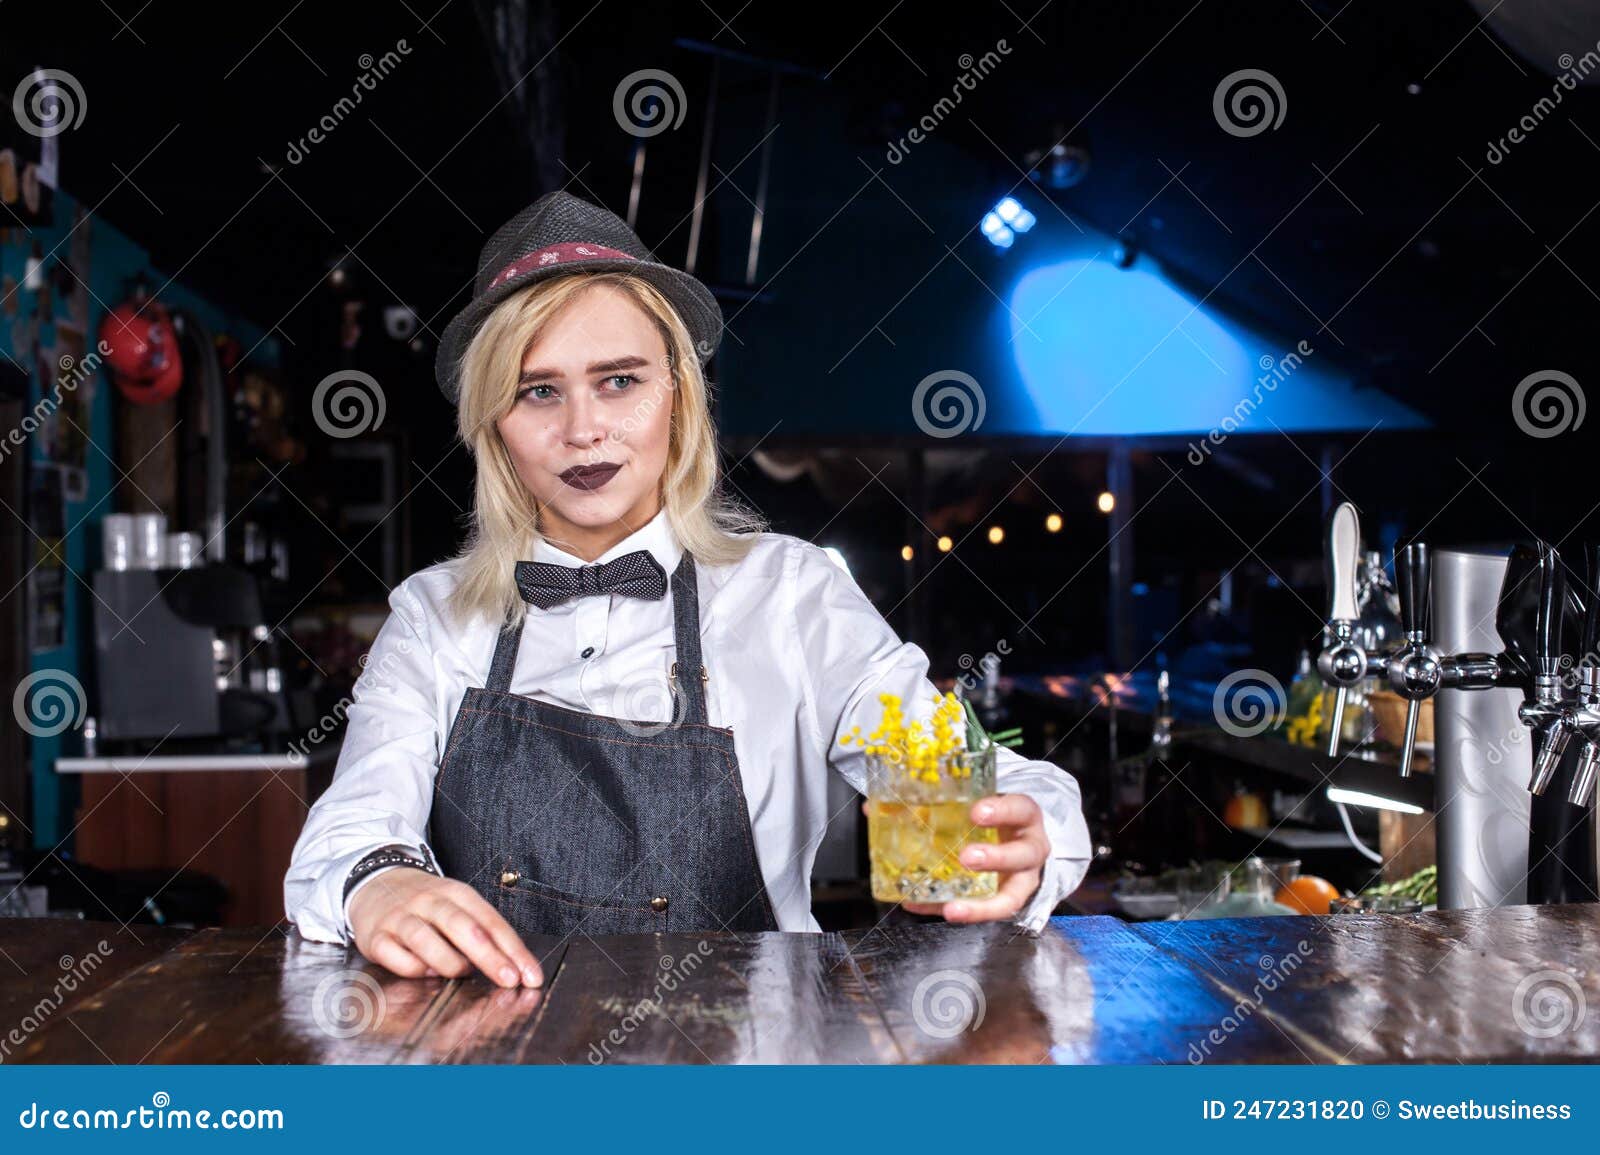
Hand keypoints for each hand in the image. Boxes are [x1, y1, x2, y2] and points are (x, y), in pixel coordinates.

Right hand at [347, 868, 542, 988]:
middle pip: (462, 927)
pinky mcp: (375, 937)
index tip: (530, 976)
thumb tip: (512, 968)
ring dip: (449, 962)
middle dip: (490, 957)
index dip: (513, 950)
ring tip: (460, 973)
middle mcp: (428, 902)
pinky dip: (413, 969)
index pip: (490, 921)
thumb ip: (481, 932)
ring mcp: (400, 918)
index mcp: (455, 893)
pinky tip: (425, 972)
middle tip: (509, 980)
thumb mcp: (457, 906)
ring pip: (426, 941)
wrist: (375, 886)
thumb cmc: (426, 904)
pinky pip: (395, 957)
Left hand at [866, 792, 1049, 922]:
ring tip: (952, 907)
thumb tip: (875, 807)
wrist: (1018, 841)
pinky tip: (922, 906)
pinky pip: (981, 912)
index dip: (1001, 810)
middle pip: (1022, 855)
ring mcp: (1021, 880)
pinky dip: (954, 912)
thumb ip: (937, 803)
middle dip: (996, 858)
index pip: (1020, 808)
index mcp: (1023, 817)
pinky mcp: (1005, 902)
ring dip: (981, 905)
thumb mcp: (977, 804)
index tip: (976, 812)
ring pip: (1011, 897)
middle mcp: (1028, 849)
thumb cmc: (994, 821)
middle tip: (967, 857)